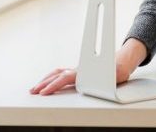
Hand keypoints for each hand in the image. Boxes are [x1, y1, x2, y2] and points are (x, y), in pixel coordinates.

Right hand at [30, 39, 145, 94]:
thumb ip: (109, 80)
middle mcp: (79, 70)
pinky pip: (62, 73)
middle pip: (57, 75)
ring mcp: (78, 71)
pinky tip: (49, 80)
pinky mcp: (79, 73)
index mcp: (85, 72)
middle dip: (44, 84)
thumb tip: (104, 85)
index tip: (43, 93)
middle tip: (33, 91)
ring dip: (46, 80)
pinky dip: (52, 76)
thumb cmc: (119, 69)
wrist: (123, 62)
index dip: (53, 86)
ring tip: (36, 88)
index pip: (64, 79)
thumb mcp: (116, 75)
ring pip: (58, 73)